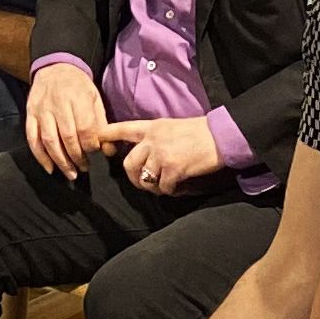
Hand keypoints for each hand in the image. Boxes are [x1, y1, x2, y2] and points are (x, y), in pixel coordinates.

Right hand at [25, 61, 107, 178]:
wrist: (55, 68)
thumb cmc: (78, 87)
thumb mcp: (95, 99)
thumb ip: (101, 124)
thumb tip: (109, 150)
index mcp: (77, 97)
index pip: (85, 127)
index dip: (91, 145)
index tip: (96, 154)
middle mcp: (58, 103)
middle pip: (67, 136)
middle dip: (77, 157)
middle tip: (84, 168)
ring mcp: (41, 110)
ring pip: (49, 140)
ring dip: (60, 161)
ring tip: (70, 173)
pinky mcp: (30, 115)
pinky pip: (32, 138)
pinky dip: (40, 156)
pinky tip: (50, 168)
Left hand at [101, 115, 221, 194]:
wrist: (221, 135)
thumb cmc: (200, 132)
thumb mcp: (172, 126)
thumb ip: (155, 138)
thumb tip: (146, 156)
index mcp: (152, 127)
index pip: (123, 129)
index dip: (107, 135)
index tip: (98, 141)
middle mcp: (153, 140)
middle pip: (128, 163)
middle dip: (134, 178)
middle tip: (144, 183)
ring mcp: (162, 154)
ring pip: (145, 179)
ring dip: (155, 187)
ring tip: (167, 186)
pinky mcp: (173, 168)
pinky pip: (163, 188)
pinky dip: (171, 191)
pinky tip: (181, 187)